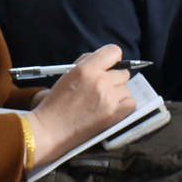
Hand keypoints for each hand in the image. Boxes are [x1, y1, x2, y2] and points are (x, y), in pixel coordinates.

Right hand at [27, 45, 136, 166]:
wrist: (50, 130)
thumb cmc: (55, 104)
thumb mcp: (66, 76)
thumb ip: (86, 64)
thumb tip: (103, 60)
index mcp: (86, 69)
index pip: (114, 52)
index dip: (113, 59)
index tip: (109, 66)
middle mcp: (100, 81)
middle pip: (123, 73)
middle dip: (113, 79)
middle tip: (101, 89)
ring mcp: (109, 98)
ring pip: (126, 88)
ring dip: (117, 94)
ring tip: (101, 102)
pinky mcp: (115, 114)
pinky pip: (131, 103)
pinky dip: (123, 106)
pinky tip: (110, 109)